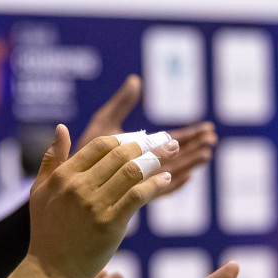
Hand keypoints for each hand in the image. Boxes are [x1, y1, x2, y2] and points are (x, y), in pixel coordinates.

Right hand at [25, 125, 176, 277]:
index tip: (140, 138)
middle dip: (147, 144)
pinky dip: (155, 185)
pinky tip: (165, 179)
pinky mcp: (111, 223)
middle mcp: (79, 187)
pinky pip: (138, 196)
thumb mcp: (40, 191)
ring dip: (156, 159)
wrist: (51, 269)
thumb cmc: (46, 230)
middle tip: (165, 140)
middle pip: (120, 155)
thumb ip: (51, 159)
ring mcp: (95, 205)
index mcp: (63, 176)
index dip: (124, 138)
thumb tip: (61, 128)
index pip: (100, 145)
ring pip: (132, 172)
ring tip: (170, 153)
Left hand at [76, 75, 216, 194]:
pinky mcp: (131, 198)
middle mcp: (143, 167)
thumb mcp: (103, 124)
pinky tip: (187, 177)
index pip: (169, 141)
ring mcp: (139, 183)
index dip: (189, 134)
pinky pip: (156, 192)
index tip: (207, 127)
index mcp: (139, 151)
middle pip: (176, 156)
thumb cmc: (83, 154)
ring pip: (170, 172)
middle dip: (194, 146)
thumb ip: (120, 104)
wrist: (66, 183)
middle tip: (211, 138)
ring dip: (189, 162)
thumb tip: (135, 79)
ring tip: (206, 153)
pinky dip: (172, 185)